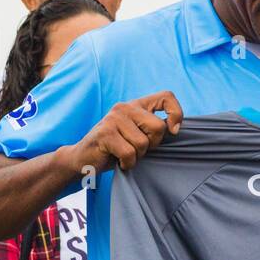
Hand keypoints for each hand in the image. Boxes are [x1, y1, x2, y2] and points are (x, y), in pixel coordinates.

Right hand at [63, 91, 182, 173]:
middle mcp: (125, 107)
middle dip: (153, 144)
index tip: (173, 131)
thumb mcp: (138, 134)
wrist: (84, 159)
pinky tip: (118, 161)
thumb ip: (154, 128)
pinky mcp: (105, 133)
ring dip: (137, 156)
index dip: (176, 113)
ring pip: (143, 143)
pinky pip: (130, 153)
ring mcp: (114, 118)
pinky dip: (127, 163)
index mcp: (137, 105)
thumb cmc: (117, 149)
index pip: (166, 96)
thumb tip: (175, 130)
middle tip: (137, 149)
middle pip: (158, 127)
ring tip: (124, 154)